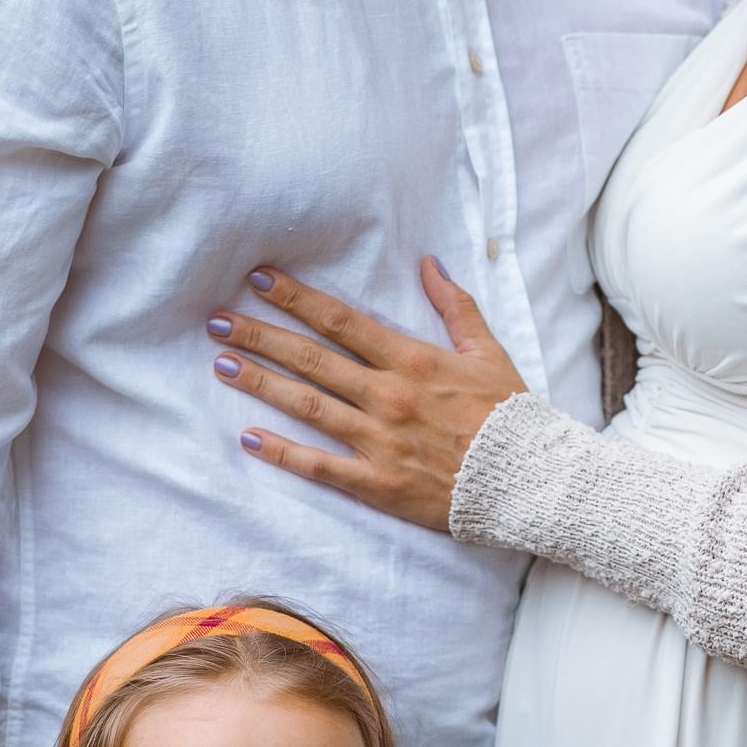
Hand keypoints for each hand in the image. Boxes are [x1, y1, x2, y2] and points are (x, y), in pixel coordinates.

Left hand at [207, 259, 524, 532]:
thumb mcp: (489, 352)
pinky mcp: (378, 483)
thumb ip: (455, 307)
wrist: (530, 482)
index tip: (260, 280)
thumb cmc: (510, 416)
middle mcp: (390, 395)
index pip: (342, 321)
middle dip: (261, 336)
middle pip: (313, 359)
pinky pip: (321, 465)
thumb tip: (429, 262)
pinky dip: (283, 451)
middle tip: (216, 320)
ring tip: (222, 365)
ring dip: (262, 384)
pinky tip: (249, 437)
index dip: (298, 298)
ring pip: (309, 405)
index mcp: (413, 360)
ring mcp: (381, 440)